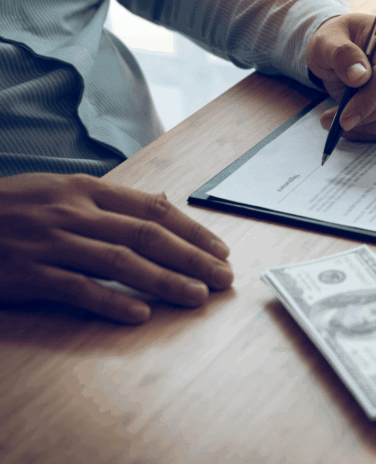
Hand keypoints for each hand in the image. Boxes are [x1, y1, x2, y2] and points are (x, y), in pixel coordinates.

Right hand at [0, 173, 232, 323]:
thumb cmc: (7, 208)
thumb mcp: (58, 190)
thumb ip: (110, 200)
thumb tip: (162, 204)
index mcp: (85, 189)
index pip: (153, 210)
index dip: (193, 231)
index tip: (220, 250)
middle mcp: (73, 212)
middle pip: (147, 236)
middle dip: (193, 258)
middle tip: (223, 278)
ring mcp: (50, 243)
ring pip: (121, 262)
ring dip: (165, 281)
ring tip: (196, 297)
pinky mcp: (27, 274)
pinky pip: (78, 289)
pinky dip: (112, 303)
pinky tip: (140, 315)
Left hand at [306, 13, 375, 141]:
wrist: (343, 51)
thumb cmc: (335, 42)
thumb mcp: (325, 41)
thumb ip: (340, 53)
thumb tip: (359, 77)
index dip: (369, 99)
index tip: (345, 118)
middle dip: (367, 117)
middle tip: (338, 123)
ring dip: (372, 127)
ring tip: (343, 123)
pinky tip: (357, 124)